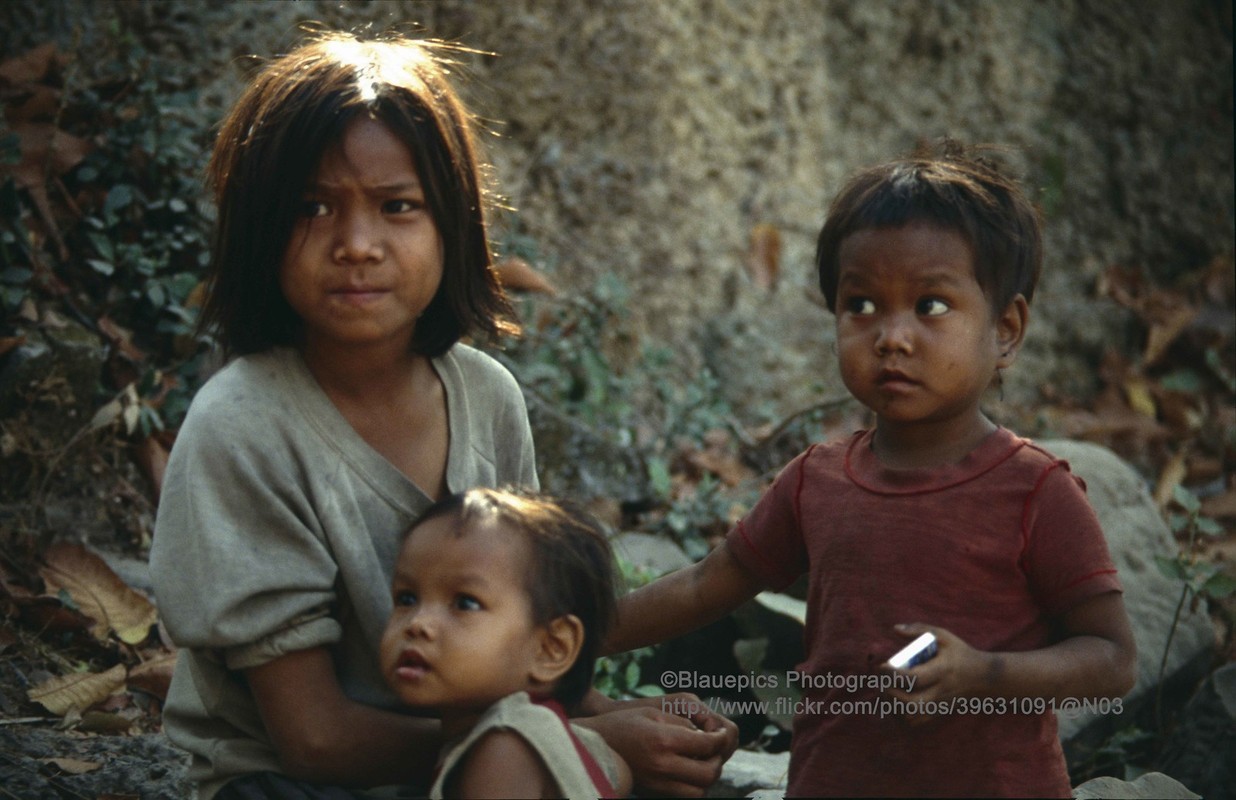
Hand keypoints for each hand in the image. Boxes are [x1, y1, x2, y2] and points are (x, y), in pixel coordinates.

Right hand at [578, 694, 737, 796]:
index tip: (721, 733)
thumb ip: (682, 723)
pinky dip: (693, 785)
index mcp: (662, 741)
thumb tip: (705, 735)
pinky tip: (688, 770)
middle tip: (715, 748)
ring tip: (703, 760)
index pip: (706, 744)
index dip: (720, 737)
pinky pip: (684, 795)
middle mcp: (662, 766)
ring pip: (699, 791)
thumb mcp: (652, 713)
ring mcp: (657, 784)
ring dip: (707, 776)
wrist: (593, 748)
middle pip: (708, 773)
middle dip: (718, 760)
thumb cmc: (621, 725)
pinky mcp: (654, 793)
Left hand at [882, 623, 987, 724]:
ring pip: (912, 716)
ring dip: (893, 705)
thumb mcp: (944, 637)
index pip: (914, 678)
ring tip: (887, 689)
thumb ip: (919, 630)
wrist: (985, 678)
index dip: (893, 675)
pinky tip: (896, 700)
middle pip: (911, 703)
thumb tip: (895, 628)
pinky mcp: (938, 713)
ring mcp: (940, 705)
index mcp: (942, 671)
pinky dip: (900, 714)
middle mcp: (941, 692)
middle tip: (881, 680)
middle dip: (890, 693)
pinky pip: (915, 721)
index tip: (882, 666)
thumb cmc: (961, 654)